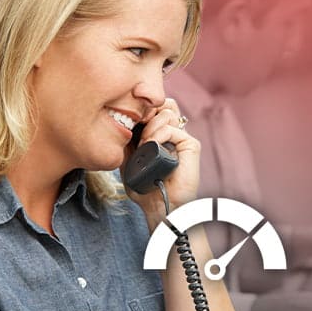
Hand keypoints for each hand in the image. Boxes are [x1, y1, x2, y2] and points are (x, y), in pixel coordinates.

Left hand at [121, 98, 200, 225]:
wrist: (158, 206)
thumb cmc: (144, 188)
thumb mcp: (127, 158)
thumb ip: (126, 139)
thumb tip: (121, 119)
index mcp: (160, 136)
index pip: (154, 108)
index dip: (141, 109)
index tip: (127, 120)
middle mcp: (173, 135)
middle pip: (164, 104)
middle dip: (146, 110)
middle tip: (135, 126)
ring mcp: (182, 139)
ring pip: (168, 112)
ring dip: (150, 125)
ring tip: (143, 144)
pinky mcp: (191, 145)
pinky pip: (173, 128)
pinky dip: (158, 134)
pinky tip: (151, 147)